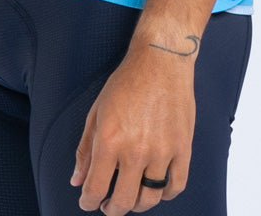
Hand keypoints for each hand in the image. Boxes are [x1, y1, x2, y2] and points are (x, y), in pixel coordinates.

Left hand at [70, 42, 195, 212]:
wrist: (161, 61)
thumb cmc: (127, 82)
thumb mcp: (97, 112)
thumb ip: (85, 149)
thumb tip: (77, 181)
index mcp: (110, 140)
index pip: (95, 189)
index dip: (88, 201)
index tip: (88, 202)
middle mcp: (136, 151)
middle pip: (123, 201)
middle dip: (111, 209)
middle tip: (108, 206)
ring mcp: (162, 151)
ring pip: (149, 198)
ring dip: (137, 204)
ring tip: (131, 197)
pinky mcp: (182, 148)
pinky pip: (175, 186)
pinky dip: (164, 194)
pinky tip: (156, 188)